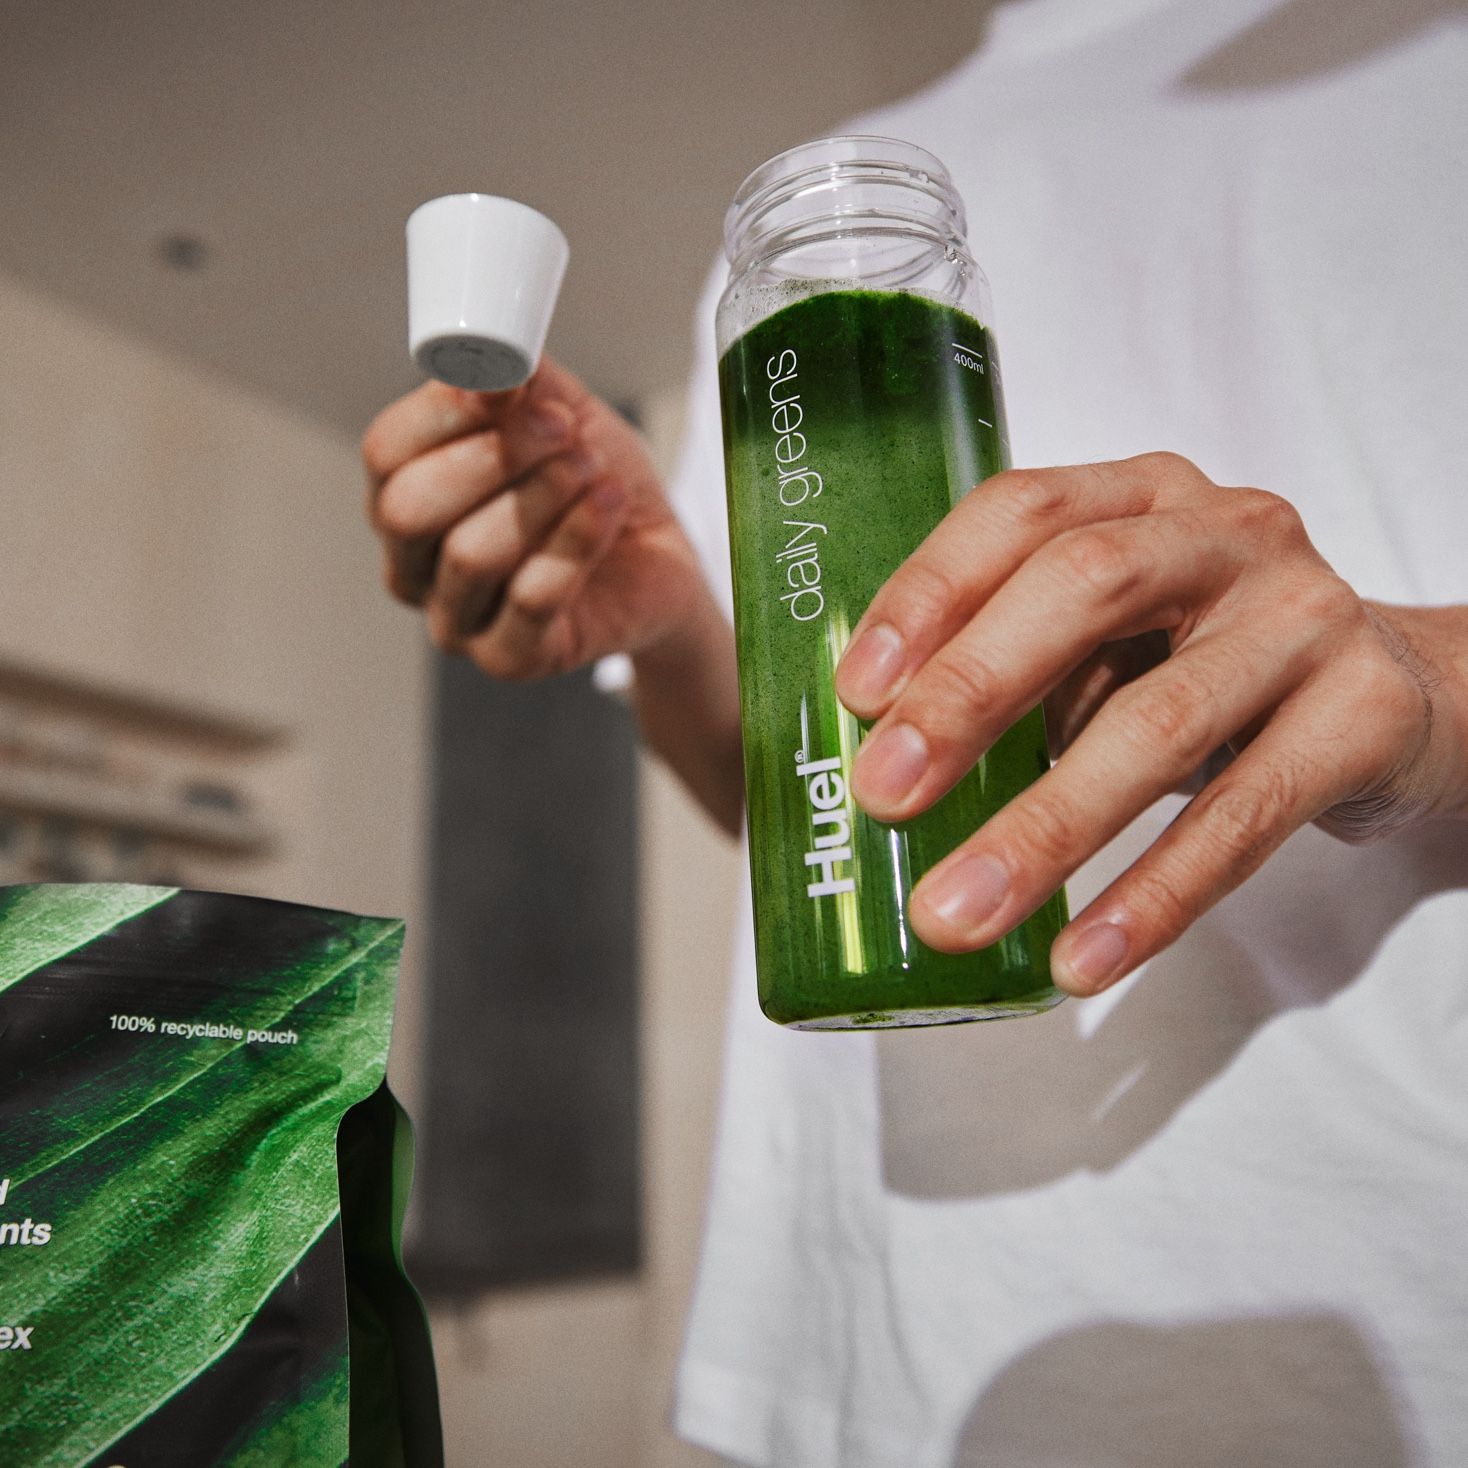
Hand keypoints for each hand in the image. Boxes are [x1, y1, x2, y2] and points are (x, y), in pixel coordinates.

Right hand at [363, 358, 704, 678]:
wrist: (660, 559)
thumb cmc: (594, 485)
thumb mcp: (565, 414)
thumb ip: (525, 382)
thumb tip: (496, 351)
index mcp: (405, 497)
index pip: (386, 453)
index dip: (445, 413)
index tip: (512, 386)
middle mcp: (414, 565)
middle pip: (411, 509)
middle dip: (494, 457)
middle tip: (564, 430)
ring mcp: (456, 621)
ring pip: (471, 555)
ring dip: (543, 499)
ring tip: (595, 470)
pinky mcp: (509, 659)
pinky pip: (530, 599)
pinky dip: (575, 541)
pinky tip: (608, 507)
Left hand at [835, 453, 1467, 995]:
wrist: (1396, 697)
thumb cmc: (1204, 663)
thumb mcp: (1110, 638)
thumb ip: (1018, 667)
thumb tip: (880, 761)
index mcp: (1139, 497)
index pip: (1021, 513)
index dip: (930, 594)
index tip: (855, 693)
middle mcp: (1226, 533)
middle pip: (1083, 590)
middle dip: (968, 693)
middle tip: (882, 795)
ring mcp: (1304, 617)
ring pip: (1158, 723)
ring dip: (1043, 830)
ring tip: (955, 915)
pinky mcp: (1364, 714)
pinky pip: (1243, 817)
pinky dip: (1153, 896)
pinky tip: (1082, 958)